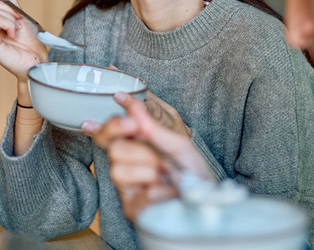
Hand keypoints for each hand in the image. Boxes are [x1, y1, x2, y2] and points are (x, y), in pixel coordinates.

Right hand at [86, 92, 213, 220]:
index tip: (132, 124)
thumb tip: (133, 105)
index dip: (113, 125)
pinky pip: (138, 194)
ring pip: (118, 171)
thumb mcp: (177, 145)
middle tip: (161, 159)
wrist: (205, 199)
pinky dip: (160, 191)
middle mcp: (125, 165)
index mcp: (133, 147)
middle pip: (113, 149)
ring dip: (149, 172)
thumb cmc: (190, 171)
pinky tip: (168, 193)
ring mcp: (127, 188)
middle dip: (140, 151)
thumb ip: (153, 128)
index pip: (108, 133)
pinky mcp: (131, 208)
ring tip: (166, 177)